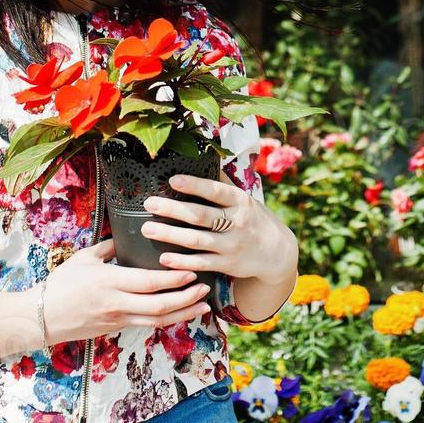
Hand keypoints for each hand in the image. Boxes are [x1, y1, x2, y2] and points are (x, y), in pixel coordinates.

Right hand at [41, 239, 211, 343]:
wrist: (41, 317)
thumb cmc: (61, 284)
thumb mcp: (84, 258)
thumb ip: (109, 246)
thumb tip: (129, 233)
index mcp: (109, 282)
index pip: (149, 282)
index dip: (174, 279)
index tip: (192, 270)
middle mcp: (117, 304)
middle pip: (159, 305)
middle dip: (186, 298)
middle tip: (205, 288)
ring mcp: (118, 319)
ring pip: (157, 320)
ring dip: (183, 313)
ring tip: (203, 305)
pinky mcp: (117, 328)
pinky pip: (147, 325)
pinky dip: (167, 319)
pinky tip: (181, 313)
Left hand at [141, 173, 297, 284]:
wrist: (276, 252)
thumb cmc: (253, 219)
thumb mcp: (245, 199)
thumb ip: (224, 183)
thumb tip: (205, 158)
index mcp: (240, 201)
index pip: (216, 191)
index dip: (195, 185)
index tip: (172, 179)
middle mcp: (237, 222)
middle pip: (201, 215)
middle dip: (173, 209)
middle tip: (149, 203)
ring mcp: (231, 245)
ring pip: (197, 240)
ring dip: (170, 235)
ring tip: (147, 229)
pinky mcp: (227, 264)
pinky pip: (201, 262)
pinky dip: (182, 261)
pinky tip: (164, 257)